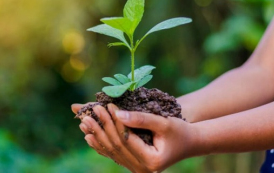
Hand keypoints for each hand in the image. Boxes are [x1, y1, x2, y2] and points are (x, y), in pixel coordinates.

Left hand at [79, 104, 200, 172]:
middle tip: (89, 113)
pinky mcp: (134, 164)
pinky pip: (114, 155)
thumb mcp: (163, 122)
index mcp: (151, 161)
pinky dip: (101, 145)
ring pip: (112, 151)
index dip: (114, 122)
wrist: (189, 143)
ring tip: (83, 123)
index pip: (126, 139)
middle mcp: (142, 170)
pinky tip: (89, 137)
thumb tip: (117, 113)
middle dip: (102, 128)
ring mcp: (137, 169)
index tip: (105, 105)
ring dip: (97, 136)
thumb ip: (141, 119)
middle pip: (116, 146)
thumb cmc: (180, 131)